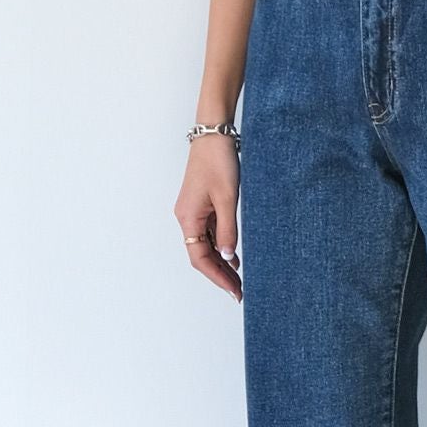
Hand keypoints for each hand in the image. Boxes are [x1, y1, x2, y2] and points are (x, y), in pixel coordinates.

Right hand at [174, 135, 241, 302]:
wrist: (213, 135)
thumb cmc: (218, 161)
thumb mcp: (227, 199)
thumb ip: (228, 230)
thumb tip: (228, 256)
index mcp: (188, 218)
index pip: (200, 258)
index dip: (217, 277)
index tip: (234, 290)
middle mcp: (187, 218)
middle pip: (201, 255)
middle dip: (220, 274)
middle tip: (239, 291)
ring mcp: (194, 212)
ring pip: (205, 246)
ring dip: (221, 263)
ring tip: (239, 279)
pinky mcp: (202, 205)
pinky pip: (209, 233)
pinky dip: (221, 246)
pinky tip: (234, 257)